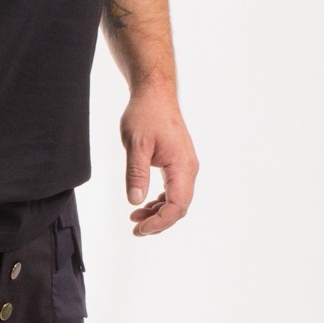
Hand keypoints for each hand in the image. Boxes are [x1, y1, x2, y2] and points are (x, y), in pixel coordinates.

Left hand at [120, 90, 198, 235]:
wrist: (154, 94)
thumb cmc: (146, 114)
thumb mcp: (136, 145)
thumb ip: (136, 174)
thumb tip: (136, 201)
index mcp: (182, 166)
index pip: (177, 205)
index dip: (159, 222)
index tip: (140, 228)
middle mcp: (188, 168)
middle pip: (179, 207)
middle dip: (158, 222)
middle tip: (135, 228)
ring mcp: (184, 167)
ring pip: (176, 201)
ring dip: (157, 213)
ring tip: (135, 218)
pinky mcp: (177, 164)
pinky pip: (173, 191)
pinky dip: (159, 202)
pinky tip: (144, 205)